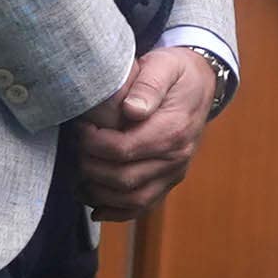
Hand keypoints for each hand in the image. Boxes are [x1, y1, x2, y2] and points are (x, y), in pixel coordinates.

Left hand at [73, 47, 219, 218]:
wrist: (202, 83)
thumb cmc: (175, 72)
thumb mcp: (163, 65)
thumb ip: (147, 85)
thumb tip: (131, 110)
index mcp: (173, 130)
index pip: (124, 149)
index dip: (93, 144)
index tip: (80, 128)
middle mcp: (176, 157)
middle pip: (124, 178)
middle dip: (91, 167)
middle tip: (76, 149)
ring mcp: (174, 172)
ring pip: (133, 199)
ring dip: (100, 194)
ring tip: (78, 178)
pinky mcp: (169, 180)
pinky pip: (144, 206)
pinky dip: (118, 212)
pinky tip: (96, 208)